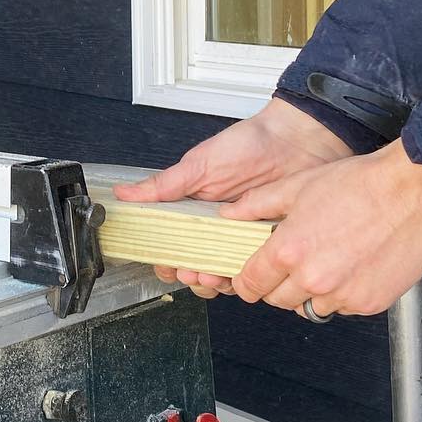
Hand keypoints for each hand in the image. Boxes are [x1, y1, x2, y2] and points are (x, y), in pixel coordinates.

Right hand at [112, 99, 353, 294]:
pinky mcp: (266, 241)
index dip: (166, 260)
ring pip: (223, 272)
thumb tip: (125, 193)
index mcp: (193, 210)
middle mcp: (215, 226)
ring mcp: (241, 236)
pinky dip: (246, 275)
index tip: (166, 264)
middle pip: (195, 265)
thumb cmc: (248, 144)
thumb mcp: (199, 165)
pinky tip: (242, 271)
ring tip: (215, 274)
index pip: (172, 244)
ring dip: (215, 280)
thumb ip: (164, 185)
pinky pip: (254, 267)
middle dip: (191, 275)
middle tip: (193, 271)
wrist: (296, 140)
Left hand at [219, 141, 421, 317]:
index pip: (251, 284)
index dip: (246, 282)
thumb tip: (230, 215)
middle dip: (277, 285)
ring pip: (311, 307)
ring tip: (326, 261)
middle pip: (278, 300)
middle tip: (291, 264)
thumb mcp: (298, 186)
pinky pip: (344, 308)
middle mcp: (313, 279)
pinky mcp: (368, 303)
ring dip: (311, 292)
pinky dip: (342, 294)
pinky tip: (351, 266)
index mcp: (289, 251)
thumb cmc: (362, 185)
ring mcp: (342, 295)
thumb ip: (257, 205)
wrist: (413, 193)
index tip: (249, 279)